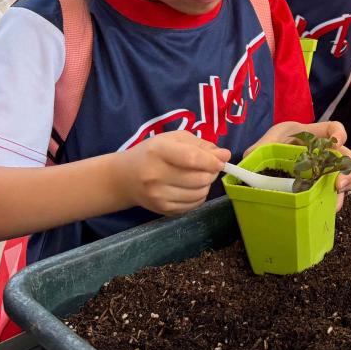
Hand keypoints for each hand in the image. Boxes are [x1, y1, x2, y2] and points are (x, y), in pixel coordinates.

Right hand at [113, 130, 229, 214]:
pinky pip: (193, 205)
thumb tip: (225, 155)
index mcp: (158, 151)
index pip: (192, 159)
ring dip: (206, 185)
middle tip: (209, 167)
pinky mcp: (162, 210)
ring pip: (199, 193)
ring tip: (198, 177)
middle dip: (211, 173)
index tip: (221, 160)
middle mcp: (156, 175)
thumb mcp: (173, 139)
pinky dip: (199, 196)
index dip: (212, 161)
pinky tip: (191, 188)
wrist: (124, 178)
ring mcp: (158, 196)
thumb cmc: (152, 153)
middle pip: (199, 178)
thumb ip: (200, 145)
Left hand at [249, 121, 350, 205]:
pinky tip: (328, 209)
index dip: (340, 134)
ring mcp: (326, 169)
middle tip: (338, 184)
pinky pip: (336, 192)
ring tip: (335, 202)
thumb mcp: (266, 143)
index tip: (337, 143)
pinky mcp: (322, 185)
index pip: (334, 128)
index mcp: (313, 136)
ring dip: (346, 187)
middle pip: (348, 156)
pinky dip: (335, 200)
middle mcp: (325, 152)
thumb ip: (259, 148)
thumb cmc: (272, 146)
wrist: (271, 161)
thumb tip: (250, 156)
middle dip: (348, 170)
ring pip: (348, 175)